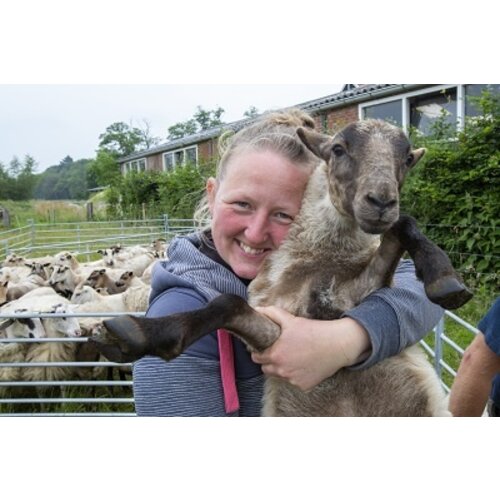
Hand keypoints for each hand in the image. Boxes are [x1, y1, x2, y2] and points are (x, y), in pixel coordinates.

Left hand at [251, 306, 370, 390]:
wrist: (338, 344)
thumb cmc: (313, 331)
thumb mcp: (291, 319)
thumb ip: (272, 314)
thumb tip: (257, 309)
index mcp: (275, 355)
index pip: (256, 357)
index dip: (258, 351)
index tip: (264, 346)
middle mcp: (282, 371)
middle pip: (266, 368)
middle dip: (269, 361)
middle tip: (278, 351)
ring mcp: (293, 380)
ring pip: (279, 376)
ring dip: (281, 369)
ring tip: (291, 357)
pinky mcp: (304, 386)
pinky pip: (293, 382)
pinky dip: (295, 375)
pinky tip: (303, 364)